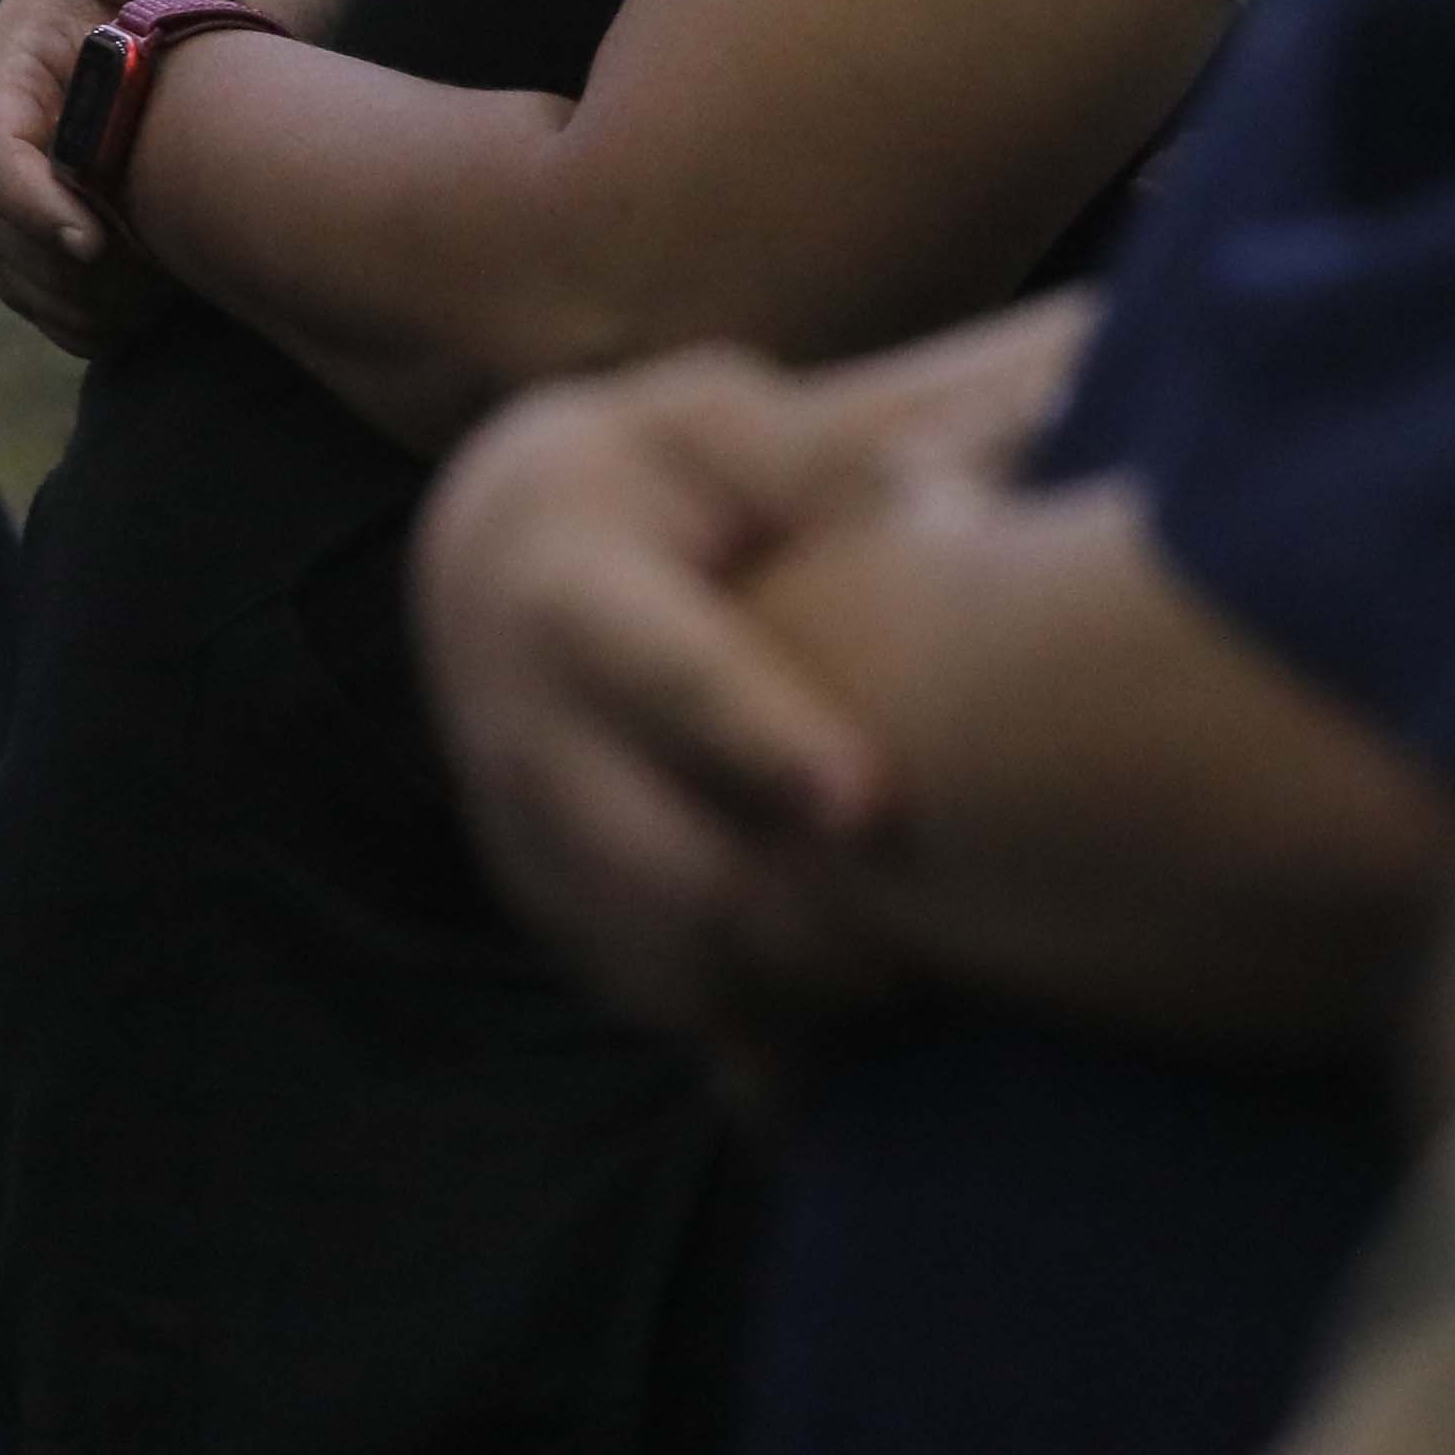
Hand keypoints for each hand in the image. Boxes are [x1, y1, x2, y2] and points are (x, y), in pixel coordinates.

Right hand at [0, 0, 222, 354]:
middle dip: (66, 269)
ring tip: (159, 295)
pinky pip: (45, 306)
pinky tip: (151, 311)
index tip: (91, 242)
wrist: (141, 39)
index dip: (31, 203)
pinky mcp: (26, 247)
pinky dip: (93, 321)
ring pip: (22, 279)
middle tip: (148, 283)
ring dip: (84, 302)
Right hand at [415, 352, 909, 1042]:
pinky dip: (753, 1029)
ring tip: (920, 984)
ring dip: (784, 989)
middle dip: (795, 917)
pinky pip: (653, 997)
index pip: (668, 677)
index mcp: (567, 592)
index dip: (764, 741)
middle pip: (654, 862)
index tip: (870, 799)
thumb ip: (826, 459)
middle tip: (936, 937)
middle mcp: (525, 731)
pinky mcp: (553, 906)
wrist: (498, 551)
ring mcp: (527, 836)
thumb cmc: (662, 472)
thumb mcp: (723, 425)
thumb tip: (956, 508)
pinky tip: (855, 1023)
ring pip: (654, 959)